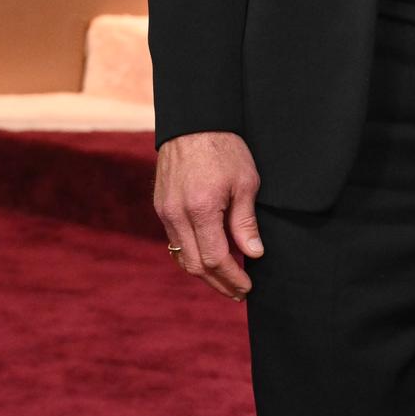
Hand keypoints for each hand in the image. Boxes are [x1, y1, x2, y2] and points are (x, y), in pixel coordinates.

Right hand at [154, 130, 263, 300]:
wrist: (192, 122)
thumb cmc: (224, 148)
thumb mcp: (245, 182)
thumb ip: (245, 222)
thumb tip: (254, 254)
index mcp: (200, 209)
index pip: (216, 258)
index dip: (232, 277)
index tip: (247, 287)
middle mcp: (176, 214)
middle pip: (195, 265)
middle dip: (218, 282)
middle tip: (238, 292)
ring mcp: (164, 212)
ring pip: (181, 257)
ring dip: (204, 273)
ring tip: (226, 281)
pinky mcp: (160, 207)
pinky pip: (174, 241)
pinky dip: (191, 255)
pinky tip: (208, 258)